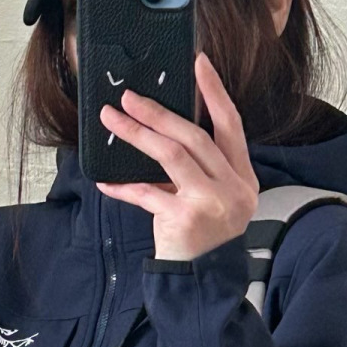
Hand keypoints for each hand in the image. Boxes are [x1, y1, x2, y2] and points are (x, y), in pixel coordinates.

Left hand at [95, 51, 258, 261]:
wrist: (203, 282)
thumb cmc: (203, 235)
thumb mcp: (213, 198)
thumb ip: (198, 167)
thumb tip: (160, 127)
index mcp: (242, 176)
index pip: (231, 124)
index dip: (214, 91)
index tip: (198, 63)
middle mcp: (232, 187)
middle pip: (195, 136)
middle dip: (158, 112)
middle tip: (128, 97)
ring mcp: (210, 203)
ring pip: (172, 155)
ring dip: (137, 134)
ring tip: (112, 119)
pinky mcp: (184, 220)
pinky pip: (147, 193)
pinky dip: (123, 186)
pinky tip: (105, 180)